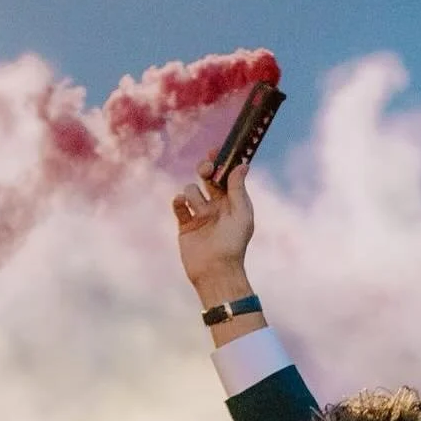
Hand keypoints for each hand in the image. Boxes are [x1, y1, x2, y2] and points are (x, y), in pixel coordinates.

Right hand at [172, 157, 254, 297]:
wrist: (215, 270)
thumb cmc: (233, 244)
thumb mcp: (241, 214)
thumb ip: (239, 189)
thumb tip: (242, 165)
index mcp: (232, 201)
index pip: (226, 175)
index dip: (222, 161)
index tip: (217, 150)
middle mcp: (216, 205)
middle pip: (207, 177)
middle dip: (206, 168)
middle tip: (206, 170)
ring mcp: (199, 214)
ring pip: (191, 189)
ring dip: (194, 194)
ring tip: (200, 211)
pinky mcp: (185, 225)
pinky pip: (178, 204)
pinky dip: (178, 201)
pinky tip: (182, 204)